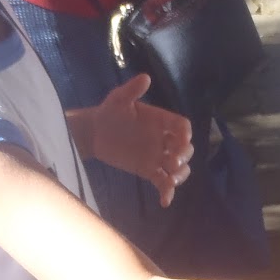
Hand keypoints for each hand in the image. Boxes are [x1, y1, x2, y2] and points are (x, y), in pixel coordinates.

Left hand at [77, 73, 194, 206]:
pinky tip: (164, 201)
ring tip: (170, 179)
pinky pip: (162, 182)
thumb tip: (144, 77)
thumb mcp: (118, 99)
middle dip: (184, 155)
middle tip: (173, 160)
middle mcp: (163, 139)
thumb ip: (132, 90)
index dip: (185, 133)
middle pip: (185, 149)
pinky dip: (167, 192)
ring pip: (179, 168)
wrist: (93, 133)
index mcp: (161, 120)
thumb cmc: (108, 112)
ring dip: (180, 174)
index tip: (182, 138)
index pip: (181, 126)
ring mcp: (158, 156)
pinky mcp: (148, 170)